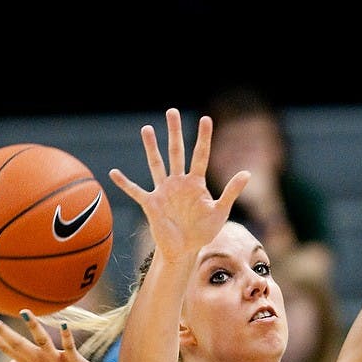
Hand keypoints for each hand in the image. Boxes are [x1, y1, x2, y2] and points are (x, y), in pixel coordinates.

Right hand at [108, 108, 250, 260]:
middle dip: (174, 132)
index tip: (206, 119)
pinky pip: (136, 191)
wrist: (185, 250)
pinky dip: (125, 183)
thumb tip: (247, 173)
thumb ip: (231, 191)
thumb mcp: (220, 211)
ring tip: (147, 129)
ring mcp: (163, 191)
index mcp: (196, 183)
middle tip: (172, 111)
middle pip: (176, 152)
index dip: (204, 138)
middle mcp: (179, 182)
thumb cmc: (203, 230)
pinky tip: (113, 173)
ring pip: (156, 164)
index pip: (200, 155)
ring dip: (151, 147)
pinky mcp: (151, 204)